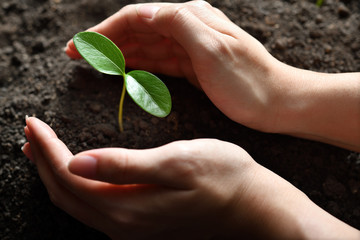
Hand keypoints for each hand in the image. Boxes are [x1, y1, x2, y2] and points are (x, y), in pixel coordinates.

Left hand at [22, 117, 359, 238]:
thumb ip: (125, 166)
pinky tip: (74, 168)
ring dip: (53, 173)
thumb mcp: (176, 162)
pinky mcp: (139, 224)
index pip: (69, 177)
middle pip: (64, 194)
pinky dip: (73, 185)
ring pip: (75, 202)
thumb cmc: (221, 176)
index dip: (47, 149)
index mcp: (127, 207)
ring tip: (41, 148)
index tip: (34, 122)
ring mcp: (129, 228)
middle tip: (30, 131)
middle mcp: (122, 225)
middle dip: (41, 161)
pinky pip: (92, 206)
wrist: (250, 204)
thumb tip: (75, 162)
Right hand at [65, 1, 280, 131]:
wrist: (277, 102)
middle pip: (138, 31)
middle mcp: (188, 27)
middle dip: (106, 42)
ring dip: (119, 53)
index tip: (81, 47)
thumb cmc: (248, 81)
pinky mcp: (193, 67)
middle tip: (77, 56)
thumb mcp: (213, 48)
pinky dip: (139, 65)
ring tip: (93, 64)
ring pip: (146, 47)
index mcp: (190, 18)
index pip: (137, 18)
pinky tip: (124, 70)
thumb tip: (145, 11)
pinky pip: (159, 62)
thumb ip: (179, 23)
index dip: (106, 30)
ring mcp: (190, 48)